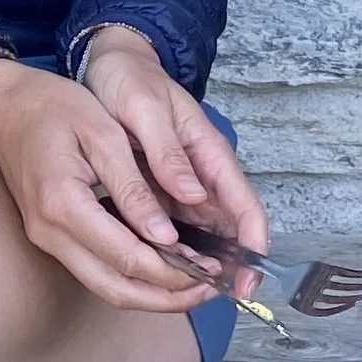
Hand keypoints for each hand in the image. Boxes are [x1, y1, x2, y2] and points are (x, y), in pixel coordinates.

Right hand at [0, 36, 267, 315]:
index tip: (213, 268)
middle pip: (117, 289)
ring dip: (152, 294)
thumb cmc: (52, 107)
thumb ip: (133, 187)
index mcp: (63, 204)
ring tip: (195, 284)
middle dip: (168, 296)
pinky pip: (95, 271)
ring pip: (106, 288)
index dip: (174, 270)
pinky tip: (162, 266)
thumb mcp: (102, 132)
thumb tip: (166, 236)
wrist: (2, 106)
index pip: (127, 257)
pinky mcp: (51, 238)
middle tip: (211, 288)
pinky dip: (132, 277)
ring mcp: (47, 239)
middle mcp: (50, 233)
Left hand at [76, 28, 268, 286]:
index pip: (244, 206)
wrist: (109, 64)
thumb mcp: (145, 109)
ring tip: (186, 293)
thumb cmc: (130, 81)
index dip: (252, 244)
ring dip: (197, 263)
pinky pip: (170, 226)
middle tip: (214, 297)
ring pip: (200, 234)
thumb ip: (167, 152)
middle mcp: (201, 175)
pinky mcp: (158, 189)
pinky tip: (157, 270)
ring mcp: (181, 185)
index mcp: (209, 153)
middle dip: (227, 265)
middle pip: (227, 229)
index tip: (248, 276)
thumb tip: (193, 195)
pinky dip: (169, 249)